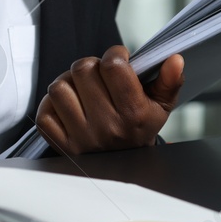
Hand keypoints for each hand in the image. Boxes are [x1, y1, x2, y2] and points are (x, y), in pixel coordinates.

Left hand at [35, 46, 183, 154]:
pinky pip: (45, 112)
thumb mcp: (161, 106)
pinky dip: (53, 104)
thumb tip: (175, 59)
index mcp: (133, 114)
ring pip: (59, 87)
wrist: (125, 166)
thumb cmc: (140, 128)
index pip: (112, 66)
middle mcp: (106, 127)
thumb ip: (170, 81)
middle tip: (99, 75)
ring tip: (82, 89)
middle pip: (82, 69)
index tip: (119, 60)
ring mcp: (81, 137)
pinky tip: (69, 106)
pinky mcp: (62, 145)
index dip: (115, 55)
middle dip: (91, 66)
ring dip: (69, 82)